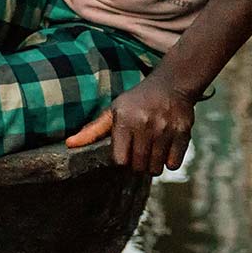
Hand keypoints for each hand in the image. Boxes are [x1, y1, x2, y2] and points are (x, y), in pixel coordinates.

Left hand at [64, 76, 196, 175]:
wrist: (172, 84)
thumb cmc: (137, 101)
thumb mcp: (114, 111)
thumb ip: (92, 130)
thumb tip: (69, 144)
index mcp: (125, 120)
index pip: (120, 160)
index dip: (122, 159)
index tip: (125, 151)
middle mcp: (145, 125)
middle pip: (138, 166)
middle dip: (137, 164)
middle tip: (139, 150)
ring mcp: (165, 130)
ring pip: (156, 168)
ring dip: (153, 164)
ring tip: (152, 148)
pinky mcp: (182, 133)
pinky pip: (173, 165)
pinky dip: (169, 162)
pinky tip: (165, 147)